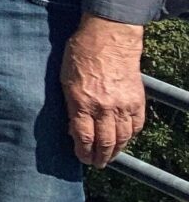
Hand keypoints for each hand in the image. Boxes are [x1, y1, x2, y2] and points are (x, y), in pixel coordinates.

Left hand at [62, 15, 146, 165]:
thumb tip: (74, 127)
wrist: (109, 38)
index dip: (83, 152)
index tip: (81, 158)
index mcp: (81, 101)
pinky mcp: (137, 101)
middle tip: (96, 163)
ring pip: (123, 138)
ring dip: (116, 151)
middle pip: (104, 142)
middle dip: (100, 157)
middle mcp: (104, 107)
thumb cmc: (80, 55)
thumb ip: (71, 105)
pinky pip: (136, 126)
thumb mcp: (64, 79)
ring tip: (110, 156)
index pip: (83, 137)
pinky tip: (124, 140)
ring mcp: (123, 105)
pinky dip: (130, 136)